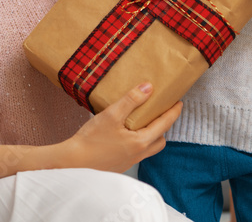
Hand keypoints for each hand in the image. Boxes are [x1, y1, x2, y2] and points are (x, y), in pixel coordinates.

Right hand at [62, 83, 181, 172]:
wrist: (72, 163)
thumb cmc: (90, 141)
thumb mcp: (112, 115)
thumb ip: (131, 100)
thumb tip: (148, 88)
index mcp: (140, 142)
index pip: (164, 124)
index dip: (173, 112)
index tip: (179, 102)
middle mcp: (138, 154)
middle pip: (160, 140)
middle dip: (163, 126)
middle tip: (160, 112)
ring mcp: (129, 161)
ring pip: (149, 148)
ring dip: (151, 135)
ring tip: (142, 120)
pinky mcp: (119, 164)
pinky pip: (136, 152)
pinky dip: (138, 141)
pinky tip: (125, 133)